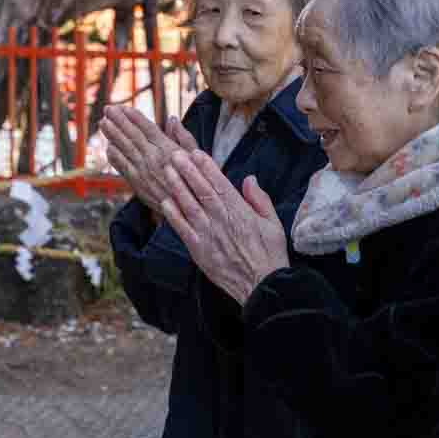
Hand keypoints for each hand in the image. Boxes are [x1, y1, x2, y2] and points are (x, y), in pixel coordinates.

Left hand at [102, 107, 195, 211]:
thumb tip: (172, 118)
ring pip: (124, 149)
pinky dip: (114, 156)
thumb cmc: (196, 180)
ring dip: (112, 135)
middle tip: (108, 109)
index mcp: (168, 149)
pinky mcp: (137, 184)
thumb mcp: (196, 156)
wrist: (188, 210)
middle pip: (132, 136)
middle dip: (119, 121)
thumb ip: (183, 137)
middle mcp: (153, 158)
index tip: (124, 108)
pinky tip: (108, 147)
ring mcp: (143, 171)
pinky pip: (122, 167)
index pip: (147, 129)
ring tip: (103, 123)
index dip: (134, 117)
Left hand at [158, 149, 289, 304]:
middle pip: (201, 190)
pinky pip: (182, 228)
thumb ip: (260, 199)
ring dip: (177, 187)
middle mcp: (221, 219)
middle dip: (187, 170)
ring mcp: (207, 234)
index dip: (207, 167)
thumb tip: (249, 179)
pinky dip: (173, 214)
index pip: (220, 184)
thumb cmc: (269, 254)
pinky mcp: (198, 249)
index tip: (196, 153)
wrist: (261, 284)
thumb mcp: (274, 223)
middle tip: (175, 154)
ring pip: (188, 205)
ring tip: (167, 170)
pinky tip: (164, 202)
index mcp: (239, 211)